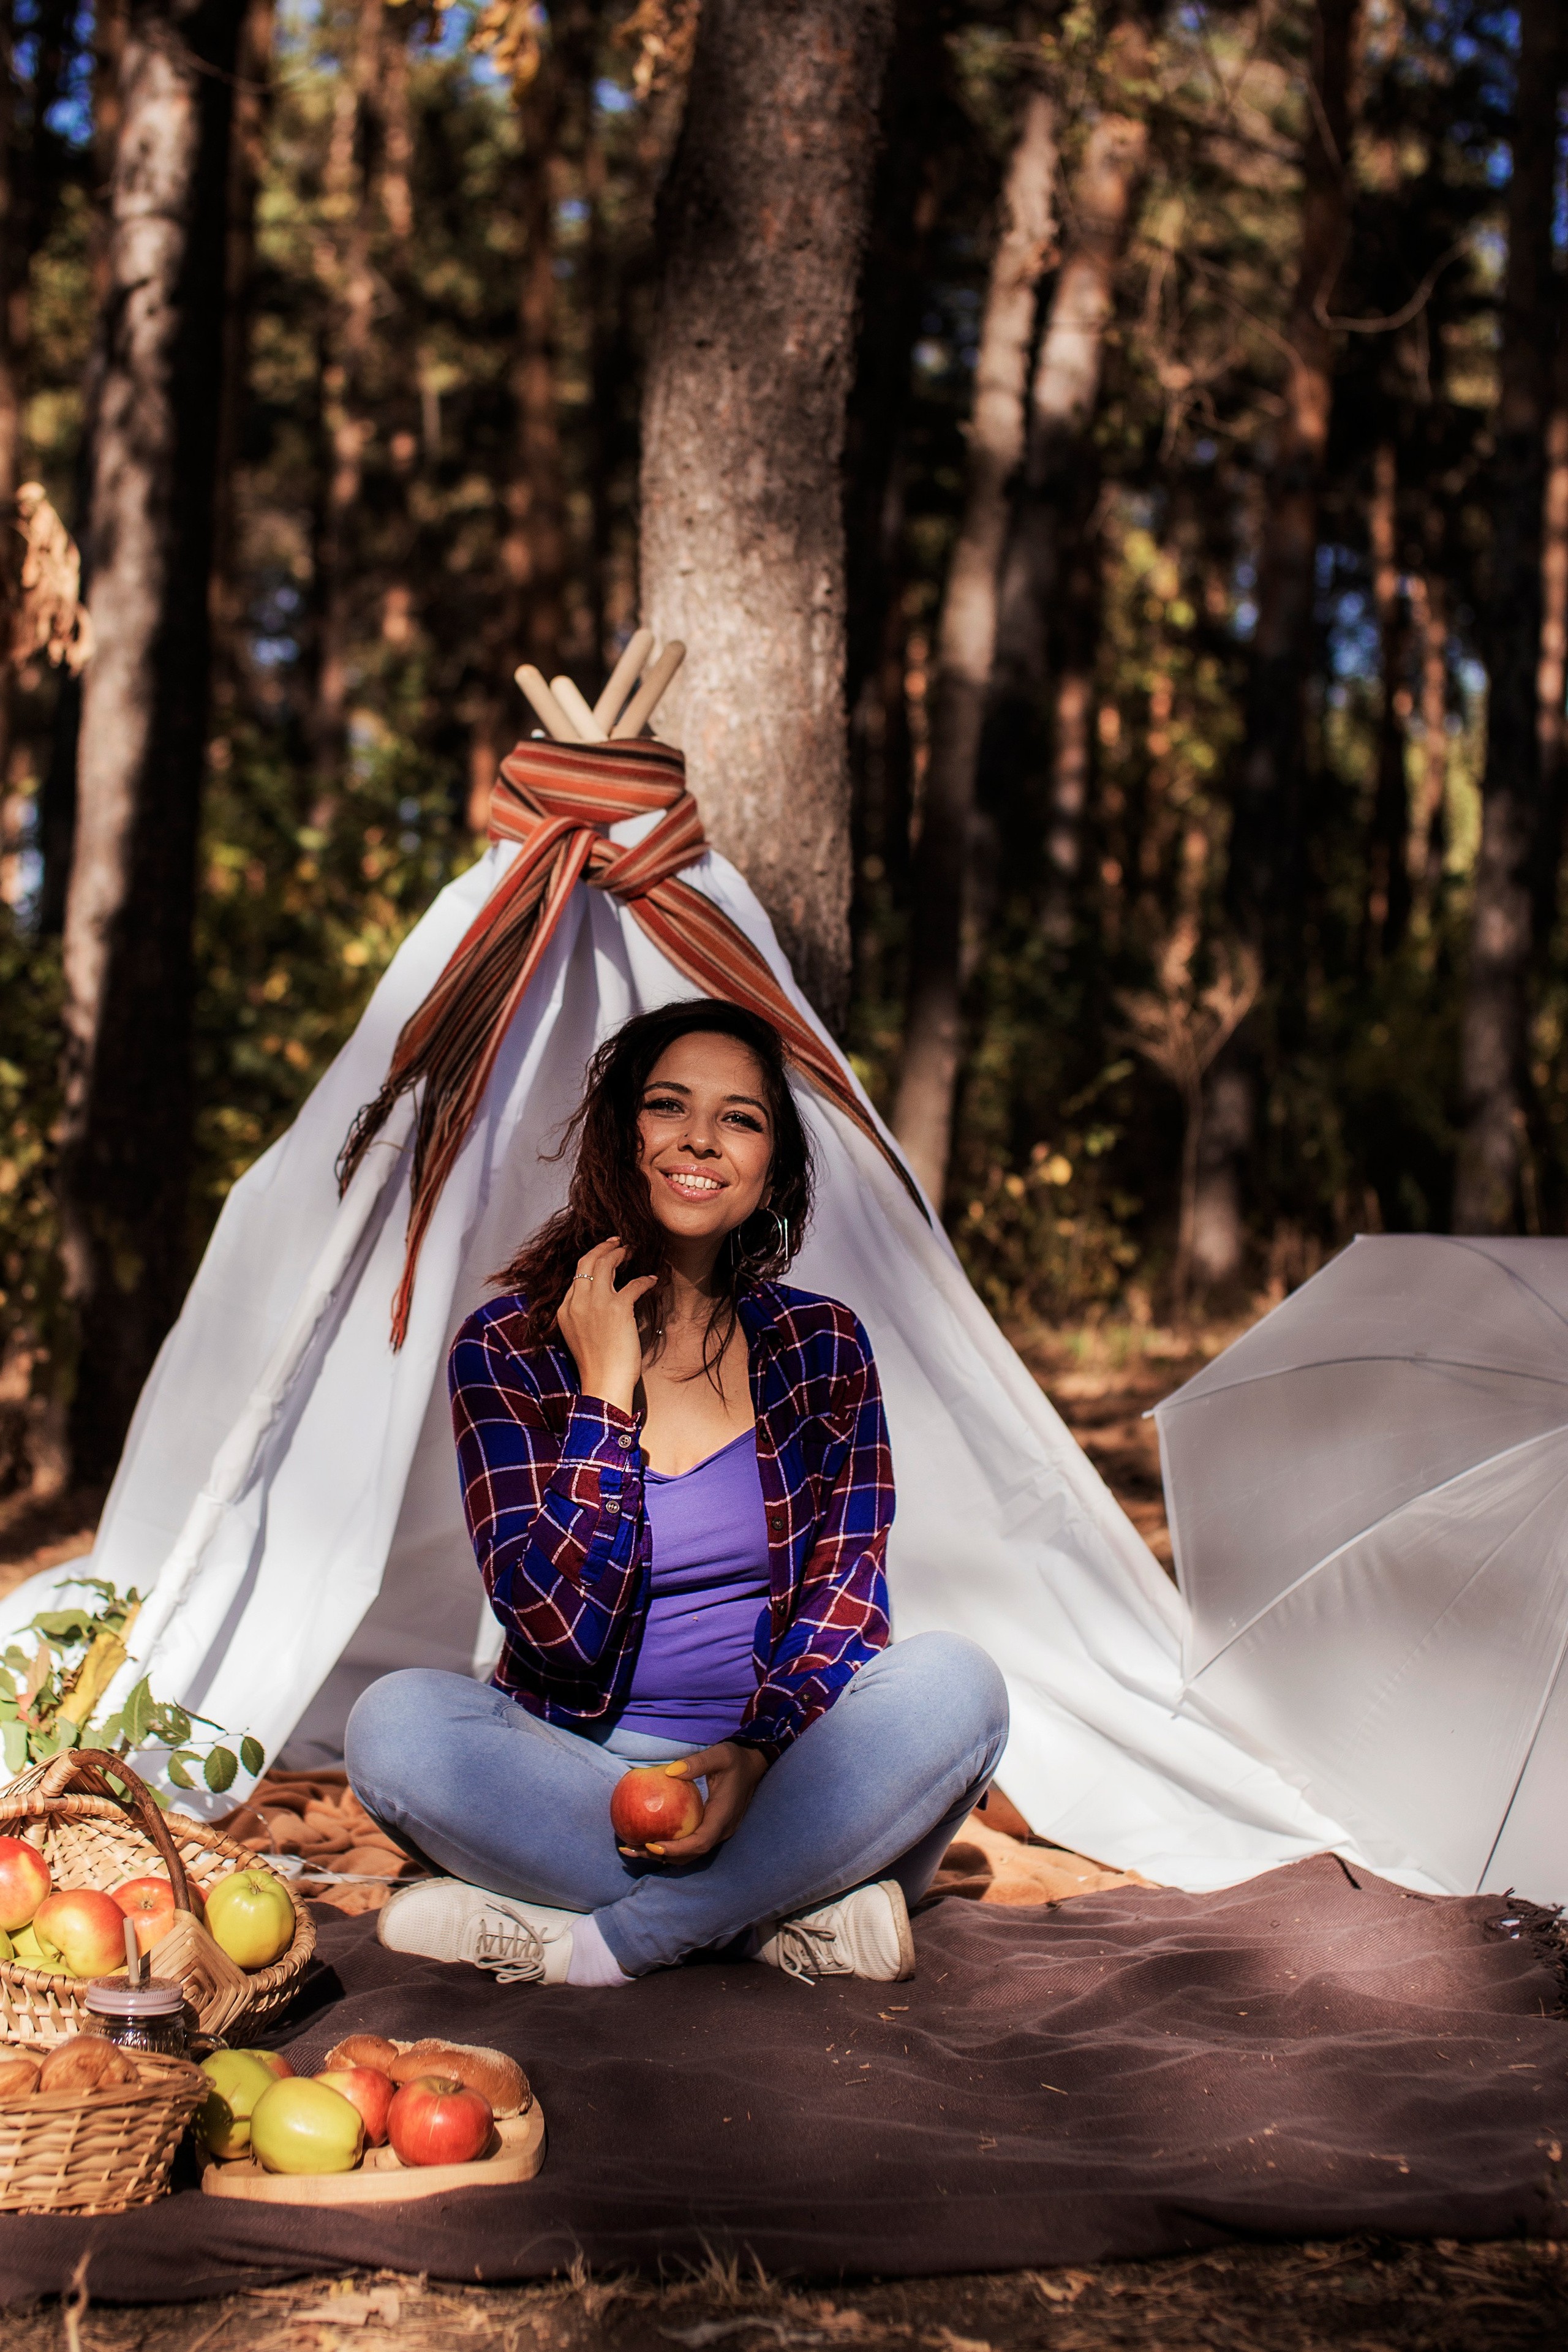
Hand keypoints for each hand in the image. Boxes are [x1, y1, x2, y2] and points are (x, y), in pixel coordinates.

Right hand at [555, 1238, 657, 1414]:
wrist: (603, 1384)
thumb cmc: (596, 1366)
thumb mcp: (579, 1336)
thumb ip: (583, 1316)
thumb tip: (601, 1303)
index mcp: (565, 1310)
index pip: (576, 1277)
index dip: (592, 1263)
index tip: (604, 1257)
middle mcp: (577, 1303)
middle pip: (586, 1262)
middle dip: (602, 1248)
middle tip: (617, 1242)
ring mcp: (596, 1304)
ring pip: (604, 1264)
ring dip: (619, 1253)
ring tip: (630, 1250)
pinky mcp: (617, 1309)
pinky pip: (634, 1284)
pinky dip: (645, 1280)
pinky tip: (652, 1280)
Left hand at [619, 1742, 768, 1861]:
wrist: (755, 1765)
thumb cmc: (736, 1758)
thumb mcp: (720, 1755)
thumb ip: (697, 1763)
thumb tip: (668, 1771)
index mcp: (723, 1816)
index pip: (700, 1842)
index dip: (676, 1848)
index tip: (651, 1845)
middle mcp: (721, 1830)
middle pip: (690, 1854)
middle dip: (660, 1856)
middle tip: (630, 1848)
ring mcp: (718, 1832)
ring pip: (689, 1853)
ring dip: (662, 1854)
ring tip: (632, 1847)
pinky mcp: (712, 1829)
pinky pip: (689, 1843)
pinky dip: (670, 1844)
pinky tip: (649, 1835)